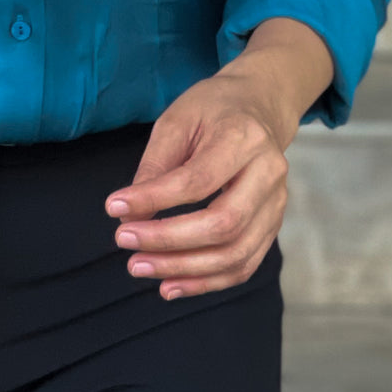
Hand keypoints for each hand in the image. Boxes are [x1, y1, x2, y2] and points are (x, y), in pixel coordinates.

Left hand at [103, 22, 331, 300]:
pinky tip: (171, 285)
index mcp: (244, 138)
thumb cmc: (213, 110)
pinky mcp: (273, 225)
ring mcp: (276, 204)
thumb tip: (130, 213)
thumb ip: (156, 165)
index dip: (155, 199)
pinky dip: (206, 282)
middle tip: (124, 242)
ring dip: (184, 269)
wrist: (259, 107)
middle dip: (168, 240)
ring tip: (140, 267)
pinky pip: (243, 265)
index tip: (114, 208)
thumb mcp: (177, 120)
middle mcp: (269, 174)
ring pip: (236, 253)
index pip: (198, 180)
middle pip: (223, 224)